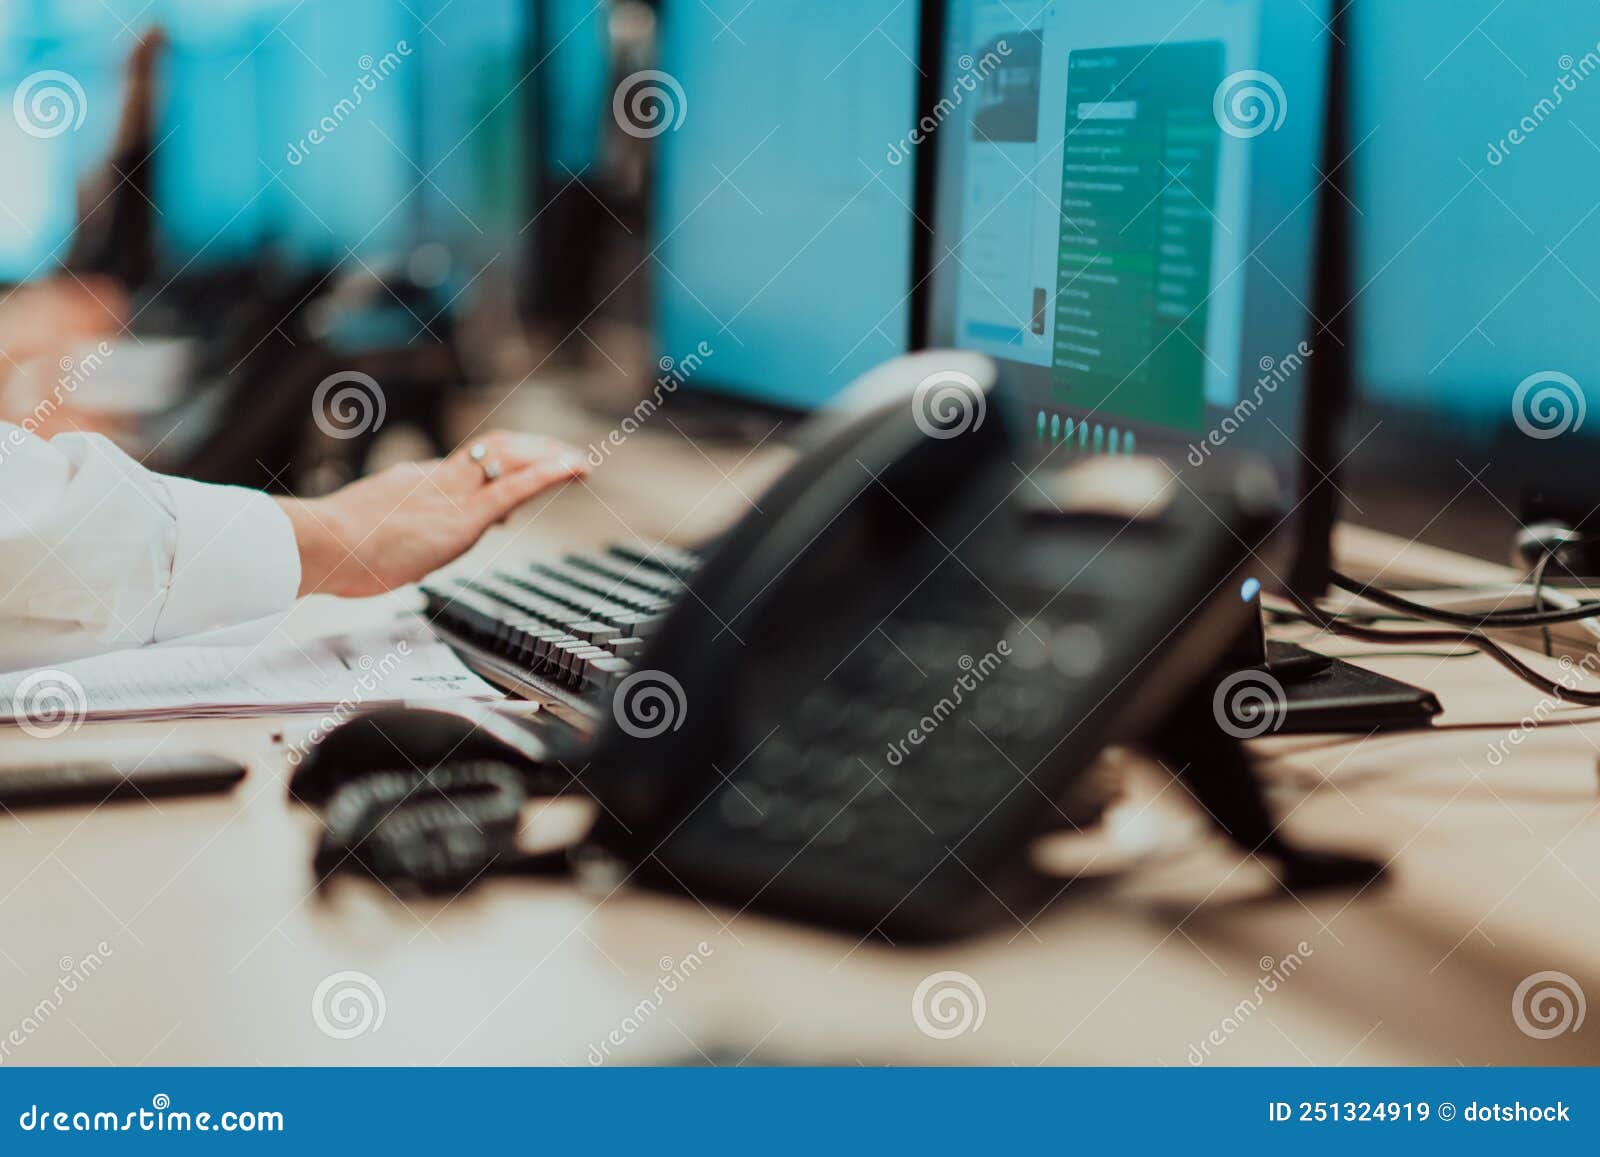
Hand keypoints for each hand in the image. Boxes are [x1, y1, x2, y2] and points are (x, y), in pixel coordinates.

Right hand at [275, 431, 588, 597]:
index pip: (465, 469)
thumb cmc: (328, 550)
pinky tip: (574, 468)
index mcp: (413, 484)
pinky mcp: (463, 518)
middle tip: (562, 458)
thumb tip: (380, 552)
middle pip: (494, 452)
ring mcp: (451, 496)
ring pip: (510, 461)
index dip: (498, 470)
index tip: (519, 479)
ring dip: (549, 458)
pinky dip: (549, 474)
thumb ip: (384, 537)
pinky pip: (515, 488)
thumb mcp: (363, 538)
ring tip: (579, 464)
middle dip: (533, 452)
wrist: (318, 543)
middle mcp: (436, 480)